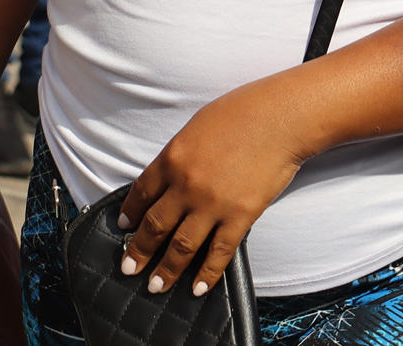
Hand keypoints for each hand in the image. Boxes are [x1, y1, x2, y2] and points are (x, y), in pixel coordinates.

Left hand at [119, 79, 307, 296]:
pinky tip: (197, 288)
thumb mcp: (195, 128)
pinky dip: (206, 274)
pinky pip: (219, 253)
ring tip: (155, 287)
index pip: (141, 192)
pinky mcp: (241, 217)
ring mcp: (213, 204)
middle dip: (139, 251)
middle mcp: (186, 185)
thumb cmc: (240, 113)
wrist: (279, 118)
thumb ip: (179, 155)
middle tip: (129, 268)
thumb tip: (169, 178)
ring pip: (181, 246)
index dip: (130, 213)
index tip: (124, 227)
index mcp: (172, 158)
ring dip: (166, 270)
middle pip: (155, 225)